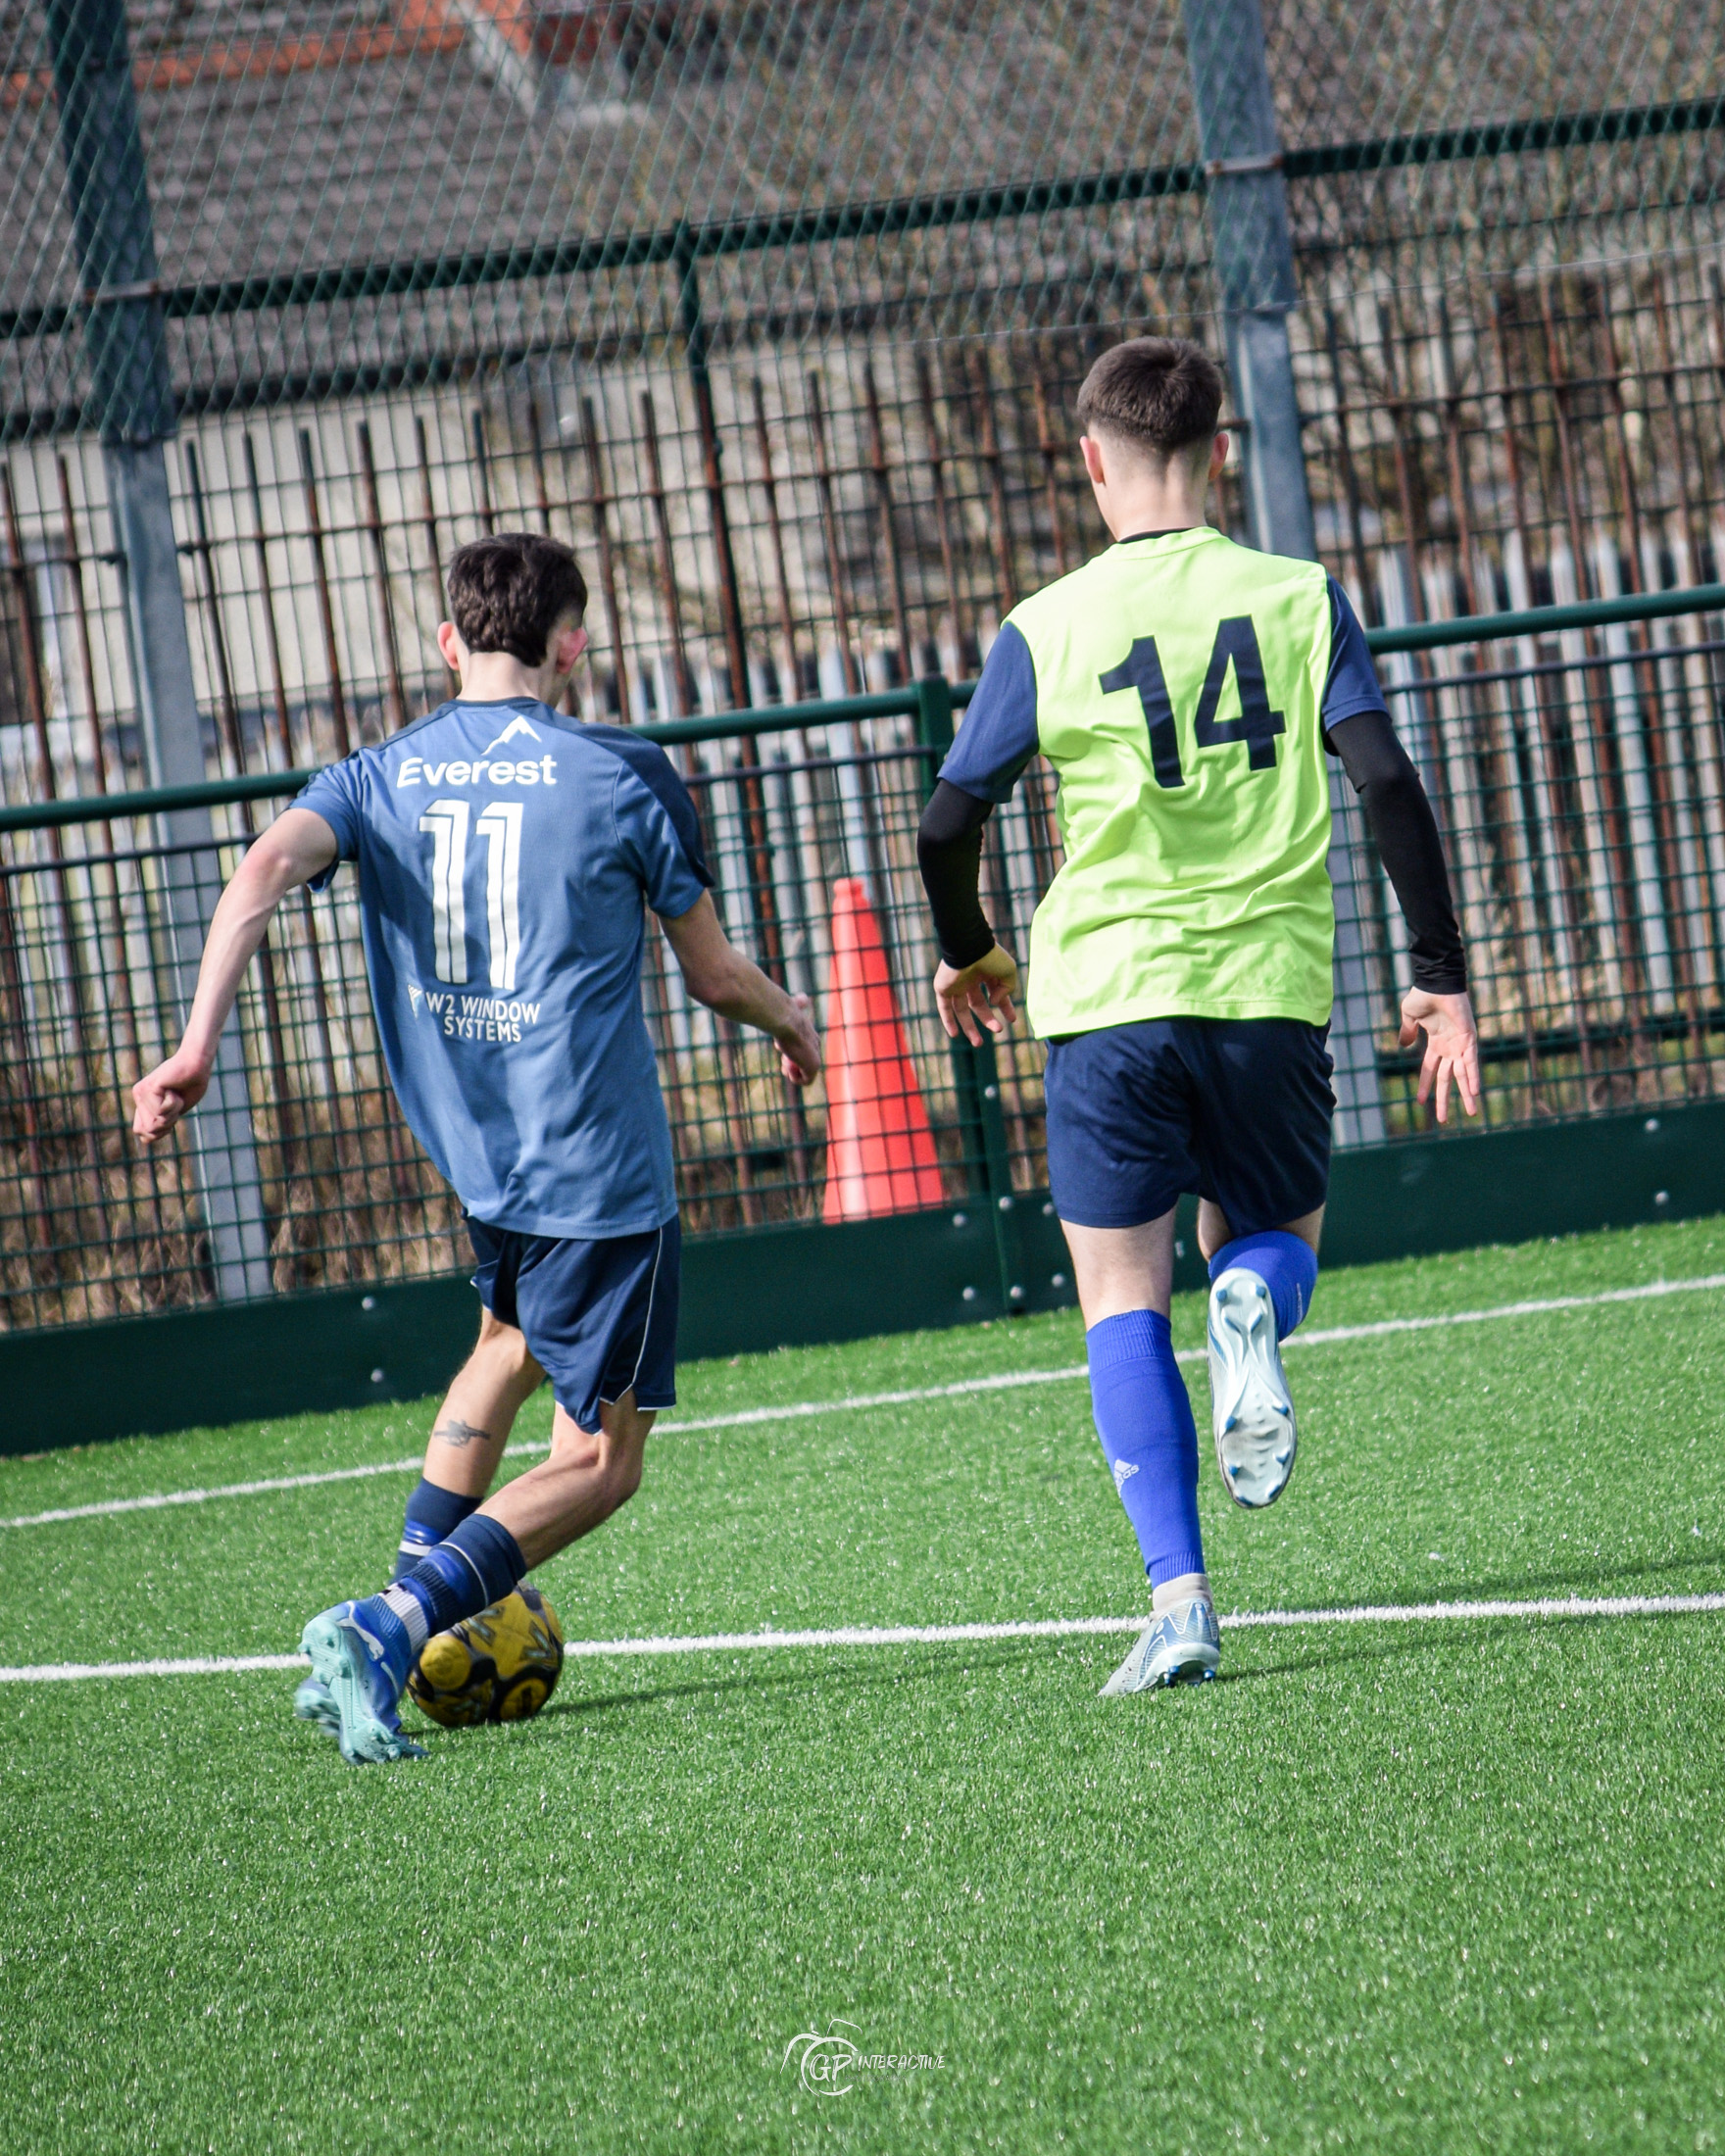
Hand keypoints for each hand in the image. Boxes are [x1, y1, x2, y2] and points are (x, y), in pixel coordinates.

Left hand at [132, 1046, 212, 1145]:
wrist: (198, 1063)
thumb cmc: (191, 1085)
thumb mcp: (175, 1111)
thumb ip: (160, 1123)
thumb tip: (144, 1139)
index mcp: (143, 1101)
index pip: (142, 1132)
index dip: (160, 1131)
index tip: (172, 1115)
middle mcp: (138, 1096)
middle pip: (149, 1130)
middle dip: (168, 1122)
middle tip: (175, 1102)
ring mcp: (141, 1092)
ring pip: (156, 1122)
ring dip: (173, 1112)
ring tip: (175, 1094)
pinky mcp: (148, 1088)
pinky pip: (161, 1111)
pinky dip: (174, 1104)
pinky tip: (174, 1088)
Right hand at [775, 992, 820, 1084]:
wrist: (783, 1018)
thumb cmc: (780, 1012)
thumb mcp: (788, 1007)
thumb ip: (798, 1003)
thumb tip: (804, 998)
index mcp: (808, 1032)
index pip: (803, 1046)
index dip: (789, 1051)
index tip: (779, 1044)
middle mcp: (813, 1043)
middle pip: (802, 1060)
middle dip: (790, 1061)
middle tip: (784, 1056)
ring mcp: (814, 1055)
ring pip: (803, 1071)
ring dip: (791, 1069)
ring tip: (786, 1060)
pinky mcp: (813, 1066)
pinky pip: (806, 1081)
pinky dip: (795, 1078)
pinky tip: (790, 1068)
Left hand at [933, 943, 1020, 1045]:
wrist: (968, 947)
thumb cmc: (990, 957)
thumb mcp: (1008, 973)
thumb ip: (1007, 990)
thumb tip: (995, 1002)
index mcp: (986, 971)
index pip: (996, 992)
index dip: (1005, 1006)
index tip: (1012, 1020)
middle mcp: (970, 978)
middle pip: (978, 1003)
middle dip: (988, 1019)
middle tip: (998, 1030)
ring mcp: (956, 983)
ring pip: (962, 1009)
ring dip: (970, 1026)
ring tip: (979, 1043)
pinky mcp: (943, 987)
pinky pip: (944, 1007)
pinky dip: (948, 1021)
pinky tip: (955, 1035)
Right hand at [1398, 988, 1480, 1124]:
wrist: (1437, 981)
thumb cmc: (1424, 994)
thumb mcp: (1410, 1016)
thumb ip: (1408, 1032)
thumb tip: (1403, 1046)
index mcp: (1436, 1043)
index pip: (1430, 1070)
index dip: (1424, 1085)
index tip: (1420, 1102)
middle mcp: (1449, 1047)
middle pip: (1448, 1079)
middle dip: (1445, 1099)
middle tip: (1444, 1120)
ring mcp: (1461, 1044)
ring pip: (1463, 1075)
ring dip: (1467, 1094)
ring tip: (1472, 1113)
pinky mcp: (1469, 1038)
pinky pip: (1471, 1061)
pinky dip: (1473, 1076)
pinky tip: (1474, 1091)